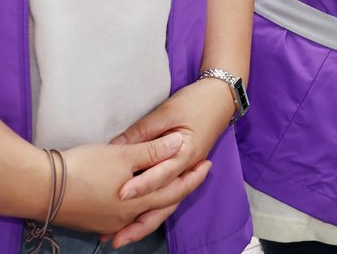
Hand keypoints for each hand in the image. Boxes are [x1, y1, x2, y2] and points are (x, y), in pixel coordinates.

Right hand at [51, 134, 209, 236]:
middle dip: (179, 190)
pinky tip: (133, 205)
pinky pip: (122, 218)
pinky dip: (135, 210)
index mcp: (140, 201)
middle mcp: (127, 217)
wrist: (41, 188)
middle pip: (161, 205)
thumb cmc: (84, 168)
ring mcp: (108, 223)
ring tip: (168, 190)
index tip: (207, 164)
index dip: (193, 177)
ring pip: (142, 214)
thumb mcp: (123, 155)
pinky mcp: (92, 222)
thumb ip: (154, 151)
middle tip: (194, 175)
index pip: (175, 190)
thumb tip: (180, 143)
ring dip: (157, 202)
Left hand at [103, 79, 234, 245]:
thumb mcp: (167, 111)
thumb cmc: (196, 102)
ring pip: (167, 204)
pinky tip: (134, 219)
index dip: (142, 185)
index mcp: (186, 153)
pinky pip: (167, 196)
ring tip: (121, 237)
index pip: (162, 174)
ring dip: (144, 222)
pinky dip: (152, 210)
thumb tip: (116, 145)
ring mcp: (186, 172)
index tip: (122, 194)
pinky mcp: (182, 171)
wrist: (221, 98)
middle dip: (140, 221)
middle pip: (165, 201)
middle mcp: (187, 168)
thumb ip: (143, 131)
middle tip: (115, 236)